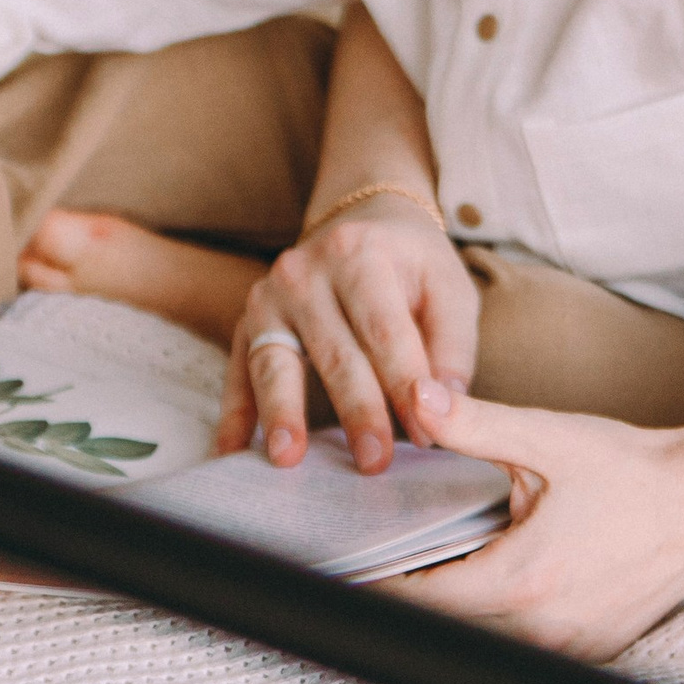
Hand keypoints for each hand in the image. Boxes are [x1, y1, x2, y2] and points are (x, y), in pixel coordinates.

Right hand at [217, 201, 481, 474]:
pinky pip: (238, 373)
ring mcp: (269, 297)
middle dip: (357, 410)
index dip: (405, 384)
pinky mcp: (246, 323)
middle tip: (376, 462)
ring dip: (283, 414)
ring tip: (289, 458)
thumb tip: (444, 403)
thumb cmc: (412, 266)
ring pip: (275, 364)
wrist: (360, 221)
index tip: (426, 433)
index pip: (384, 330)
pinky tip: (232, 453)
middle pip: (334, 352)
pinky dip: (234, 415)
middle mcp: (304, 271)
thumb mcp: (448, 288)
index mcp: (359, 253)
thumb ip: (451, 345)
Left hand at [378, 388, 683, 659]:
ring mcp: (569, 651)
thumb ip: (474, 424)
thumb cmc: (634, 472)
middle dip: (418, 596)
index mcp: (521, 580)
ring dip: (462, 612)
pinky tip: (507, 585)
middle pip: (447, 628)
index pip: (421, 602)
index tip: (354, 568)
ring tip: (446, 571)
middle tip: (396, 561)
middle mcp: (541, 630)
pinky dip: (504, 623)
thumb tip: (417, 396)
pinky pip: (525, 650)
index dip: (381, 585)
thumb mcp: (549, 439)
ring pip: (484, 643)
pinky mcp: (591, 654)